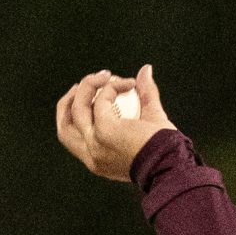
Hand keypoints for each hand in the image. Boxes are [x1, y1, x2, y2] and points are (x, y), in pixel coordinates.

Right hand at [54, 64, 176, 182]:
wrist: (171, 164)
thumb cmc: (165, 150)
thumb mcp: (151, 120)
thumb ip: (147, 94)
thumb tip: (146, 69)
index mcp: (97, 161)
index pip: (71, 137)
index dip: (75, 113)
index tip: (96, 96)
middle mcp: (91, 155)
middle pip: (64, 125)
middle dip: (69, 99)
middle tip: (89, 82)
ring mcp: (95, 143)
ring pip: (76, 108)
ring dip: (88, 86)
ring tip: (107, 75)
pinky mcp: (105, 131)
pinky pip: (101, 100)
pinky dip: (112, 87)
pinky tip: (128, 84)